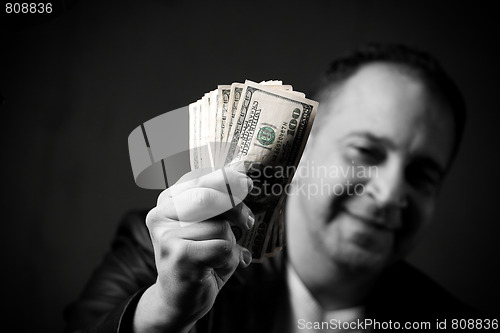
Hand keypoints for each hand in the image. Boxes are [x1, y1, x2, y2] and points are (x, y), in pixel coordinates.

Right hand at [133, 167, 253, 332]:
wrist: (178, 300)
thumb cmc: (198, 260)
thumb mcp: (207, 227)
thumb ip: (219, 205)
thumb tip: (245, 181)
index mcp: (168, 201)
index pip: (200, 179)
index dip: (227, 179)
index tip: (247, 183)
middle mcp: (162, 214)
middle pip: (209, 197)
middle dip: (236, 208)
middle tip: (247, 221)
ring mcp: (167, 235)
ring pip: (220, 227)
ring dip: (231, 243)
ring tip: (220, 256)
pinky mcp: (178, 256)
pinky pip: (222, 248)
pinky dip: (230, 259)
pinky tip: (217, 267)